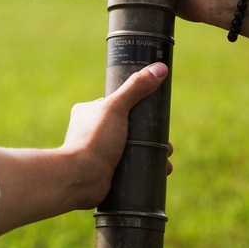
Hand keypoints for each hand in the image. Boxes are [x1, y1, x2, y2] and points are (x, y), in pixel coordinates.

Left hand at [63, 62, 172, 207]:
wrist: (79, 179)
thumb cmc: (94, 140)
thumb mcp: (116, 107)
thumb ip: (136, 87)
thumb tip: (160, 68)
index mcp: (88, 112)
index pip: (120, 105)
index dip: (141, 111)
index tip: (159, 119)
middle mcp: (91, 131)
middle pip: (129, 130)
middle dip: (151, 138)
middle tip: (169, 146)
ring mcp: (98, 153)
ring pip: (131, 150)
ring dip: (151, 155)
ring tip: (167, 162)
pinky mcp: (105, 172)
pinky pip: (128, 169)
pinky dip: (143, 170)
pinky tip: (158, 173)